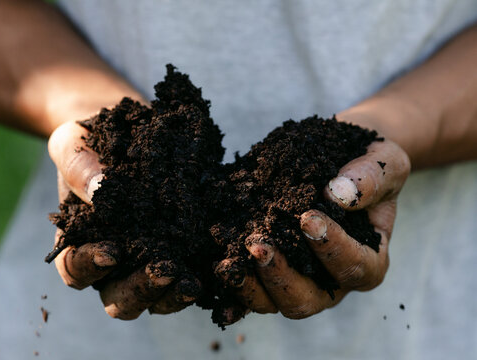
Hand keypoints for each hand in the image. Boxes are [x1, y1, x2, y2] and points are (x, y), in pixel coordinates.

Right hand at [48, 120, 200, 318]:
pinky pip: (184, 280)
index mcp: (80, 240)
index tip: (112, 251)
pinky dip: (196, 282)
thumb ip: (78, 167)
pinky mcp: (178, 252)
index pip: (74, 267)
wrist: (129, 128)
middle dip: (138, 290)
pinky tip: (215, 271)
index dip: (89, 266)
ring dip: (170, 296)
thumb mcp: (75, 143)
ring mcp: (146, 260)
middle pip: (117, 297)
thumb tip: (100, 191)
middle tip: (163, 271)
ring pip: (153, 299)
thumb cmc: (91, 140)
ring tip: (190, 281)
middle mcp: (112, 260)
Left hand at [218, 139, 409, 318]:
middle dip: (280, 276)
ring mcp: (297, 278)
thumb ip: (370, 178)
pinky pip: (249, 290)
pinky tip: (217, 274)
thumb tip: (339, 194)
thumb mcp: (385, 163)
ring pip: (272, 301)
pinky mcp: (270, 270)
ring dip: (249, 285)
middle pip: (306, 299)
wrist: (341, 159)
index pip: (353, 267)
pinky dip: (232, 289)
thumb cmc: (369, 165)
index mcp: (368, 260)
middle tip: (259, 246)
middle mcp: (330, 280)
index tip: (308, 219)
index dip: (331, 248)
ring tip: (227, 264)